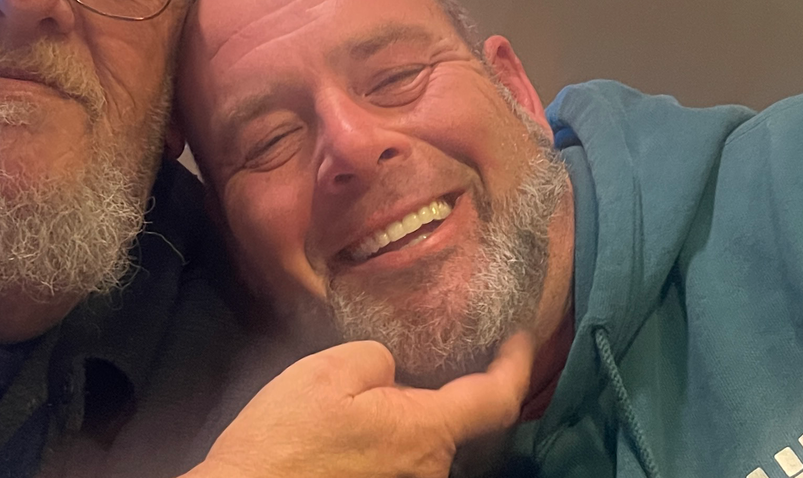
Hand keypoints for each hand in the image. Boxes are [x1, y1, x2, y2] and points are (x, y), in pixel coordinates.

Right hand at [189, 331, 532, 477]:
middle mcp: (428, 471)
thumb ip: (377, 357)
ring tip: (371, 392)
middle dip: (445, 386)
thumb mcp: (326, 372)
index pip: (496, 398)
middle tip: (418, 352)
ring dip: (410, 415)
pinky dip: (393, 437)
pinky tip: (357, 424)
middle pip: (458, 421)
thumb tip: (392, 367)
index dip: (516, 364)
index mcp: (423, 432)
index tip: (520, 337)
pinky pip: (403, 461)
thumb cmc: (283, 441)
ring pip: (426, 442)